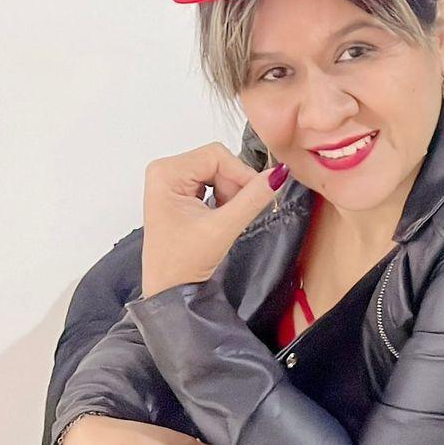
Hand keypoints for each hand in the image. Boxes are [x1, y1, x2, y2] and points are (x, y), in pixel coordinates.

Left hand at [139, 142, 288, 298]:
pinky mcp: (180, 192)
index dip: (241, 173)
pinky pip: (213, 181)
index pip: (216, 155)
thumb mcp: (222, 228)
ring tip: (225, 219)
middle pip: (217, 161)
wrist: (169, 290)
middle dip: (235, 185)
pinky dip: (225, 197)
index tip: (257, 196)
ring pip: (218, 171)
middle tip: (236, 213)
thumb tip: (279, 174)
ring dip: (231, 192)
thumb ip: (252, 199)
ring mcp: (171, 181)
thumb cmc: (182, 263)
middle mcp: (165, 171)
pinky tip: (219, 217)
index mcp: (166, 173)